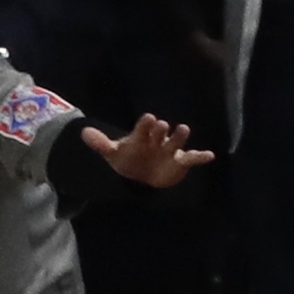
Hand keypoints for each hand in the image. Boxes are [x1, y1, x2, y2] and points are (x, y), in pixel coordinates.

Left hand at [82, 113, 214, 187]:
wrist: (142, 175)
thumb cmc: (129, 159)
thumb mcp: (113, 154)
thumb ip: (101, 144)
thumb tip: (83, 133)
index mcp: (142, 136)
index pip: (143, 128)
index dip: (145, 124)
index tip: (149, 118)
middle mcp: (157, 140)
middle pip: (160, 133)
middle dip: (161, 130)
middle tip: (163, 125)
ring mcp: (169, 150)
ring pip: (176, 142)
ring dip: (179, 136)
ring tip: (184, 129)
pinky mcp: (180, 161)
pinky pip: (192, 158)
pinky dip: (200, 157)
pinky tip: (210, 155)